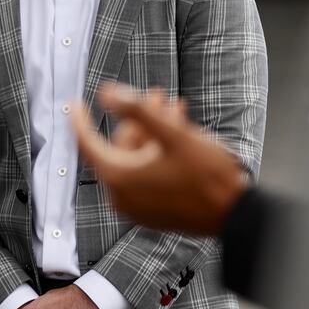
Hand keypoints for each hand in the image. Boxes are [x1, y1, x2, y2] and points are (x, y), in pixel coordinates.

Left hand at [71, 84, 246, 235]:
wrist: (235, 215)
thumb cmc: (207, 175)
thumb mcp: (174, 134)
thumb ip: (137, 110)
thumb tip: (107, 94)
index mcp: (119, 177)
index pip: (87, 143)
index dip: (80, 119)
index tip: (73, 103)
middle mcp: (121, 197)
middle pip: (120, 148)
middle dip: (140, 119)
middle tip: (160, 96)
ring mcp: (136, 208)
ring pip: (136, 160)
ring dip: (152, 134)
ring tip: (177, 111)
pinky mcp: (151, 214)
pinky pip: (145, 178)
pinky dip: (156, 156)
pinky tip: (178, 136)